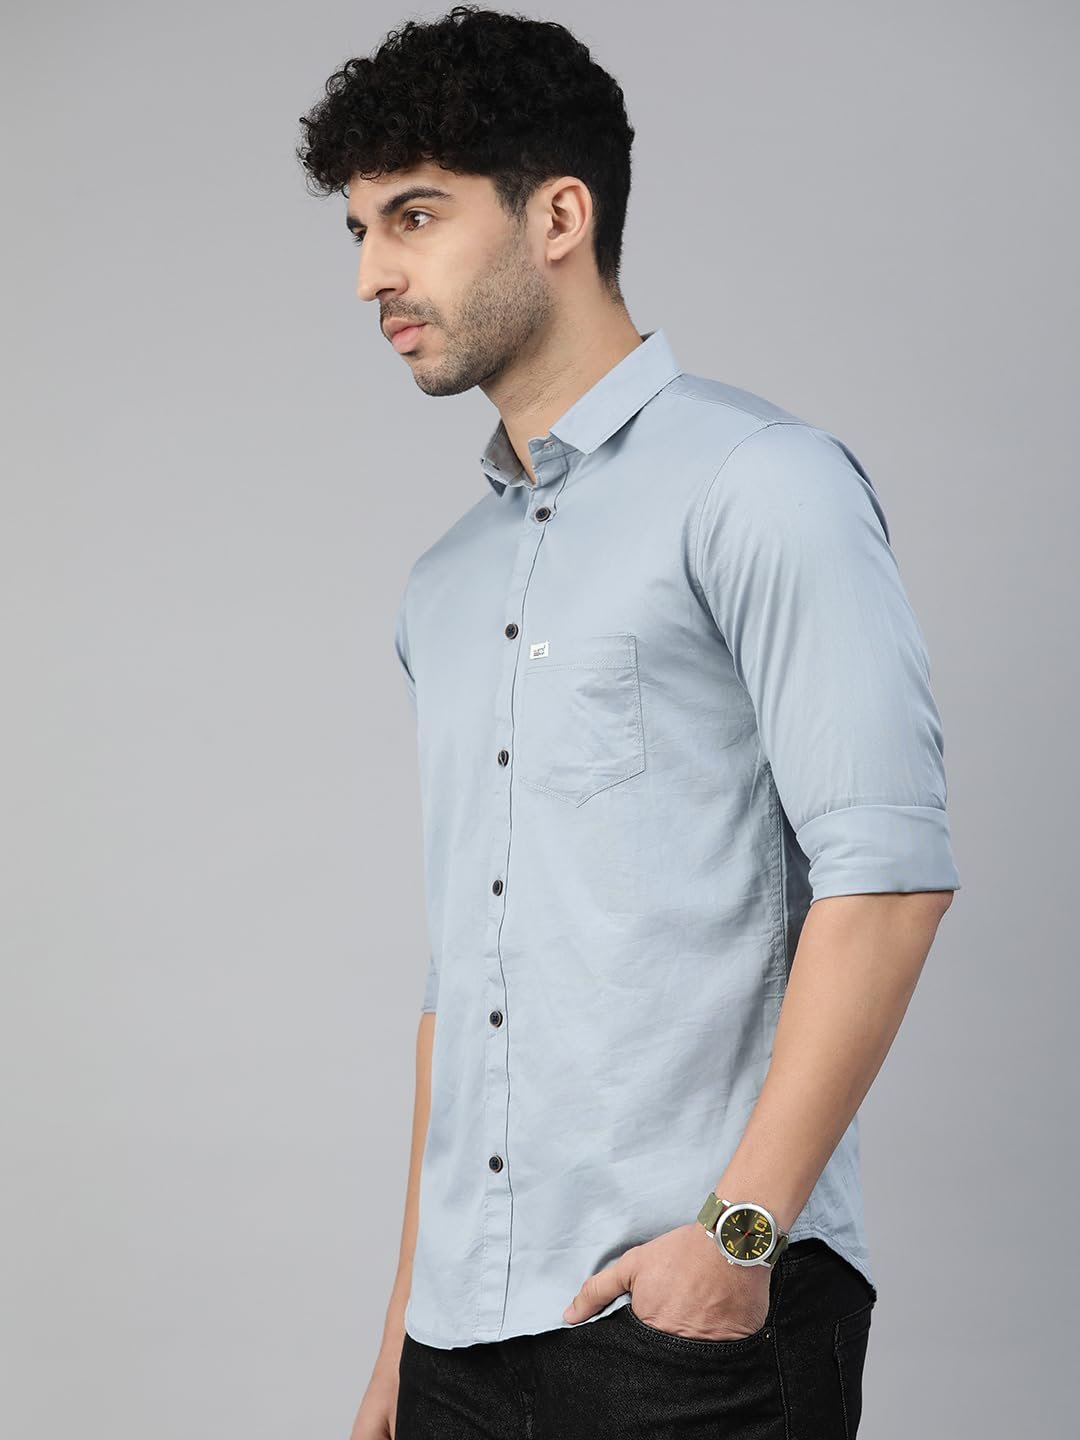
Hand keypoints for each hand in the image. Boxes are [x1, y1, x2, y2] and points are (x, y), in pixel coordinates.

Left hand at [562, 1222, 771, 1341]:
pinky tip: (721, 1324)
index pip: (638, 1352)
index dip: (644, 1340)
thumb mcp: (632, 1265)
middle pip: (665, 1360)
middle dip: (666, 1348)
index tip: (653, 1323)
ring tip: (700, 1320)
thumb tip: (569, 1317)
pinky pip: (726, 1358)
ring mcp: (711, 1349)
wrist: (731, 1240)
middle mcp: (679, 1345)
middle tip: (678, 1319)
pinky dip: (722, 1346)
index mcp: (651, 1328)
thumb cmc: (680, 1252)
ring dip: (694, 1346)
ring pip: (695, 1362)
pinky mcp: (738, 1346)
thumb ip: (597, 1291)